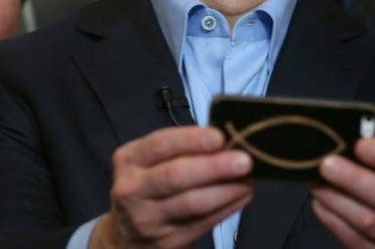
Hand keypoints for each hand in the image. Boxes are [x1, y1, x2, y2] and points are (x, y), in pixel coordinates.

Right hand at [91, 126, 252, 248]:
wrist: (125, 234)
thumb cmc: (146, 186)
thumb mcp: (148, 161)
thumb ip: (180, 149)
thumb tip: (225, 140)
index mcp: (129, 160)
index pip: (161, 145)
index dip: (193, 140)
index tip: (221, 137)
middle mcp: (133, 189)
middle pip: (176, 175)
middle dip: (214, 167)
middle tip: (244, 160)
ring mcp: (148, 219)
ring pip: (192, 203)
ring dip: (227, 190)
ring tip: (248, 179)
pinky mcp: (167, 242)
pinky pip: (203, 223)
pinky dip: (227, 208)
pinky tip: (241, 196)